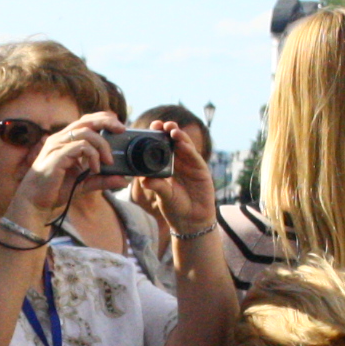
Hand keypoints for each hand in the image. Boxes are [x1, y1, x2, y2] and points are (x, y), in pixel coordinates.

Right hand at [7, 112, 115, 233]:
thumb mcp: (84, 183)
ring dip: (102, 146)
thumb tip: (123, 180)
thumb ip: (102, 179)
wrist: (35, 202)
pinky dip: (93, 156)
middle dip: (107, 121)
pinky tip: (94, 169)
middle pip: (87, 120)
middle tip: (121, 130)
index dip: (103, 119)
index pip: (86, 121)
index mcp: (65, 141)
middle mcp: (60, 139)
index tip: (119, 127)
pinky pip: (81, 146)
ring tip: (107, 162)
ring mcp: (57, 145)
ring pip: (86, 132)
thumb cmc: (55, 190)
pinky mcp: (57, 155)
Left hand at [146, 119, 218, 234]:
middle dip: (167, 131)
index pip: (161, 147)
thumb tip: (144, 180)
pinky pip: (194, 156)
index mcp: (167, 166)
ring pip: (184, 146)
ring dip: (178, 136)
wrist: (192, 221)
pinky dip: (188, 148)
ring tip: (171, 129)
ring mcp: (190, 164)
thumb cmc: (176, 208)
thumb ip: (157, 186)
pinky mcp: (201, 169)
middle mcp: (179, 162)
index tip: (150, 128)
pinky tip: (181, 142)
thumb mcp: (163, 196)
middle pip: (173, 142)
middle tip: (159, 124)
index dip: (157, 137)